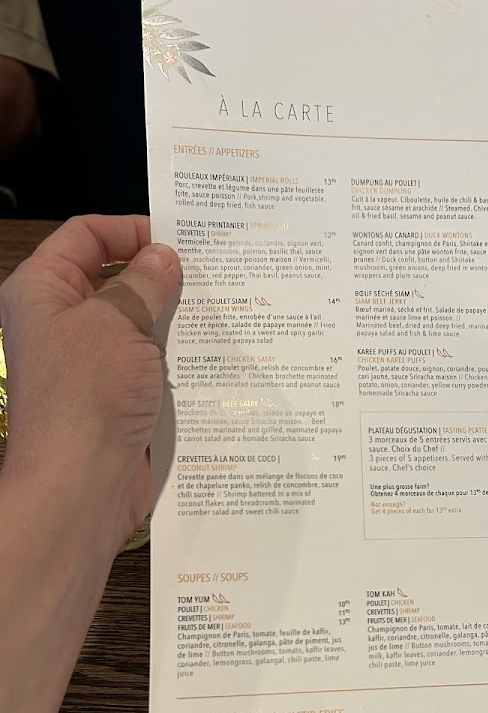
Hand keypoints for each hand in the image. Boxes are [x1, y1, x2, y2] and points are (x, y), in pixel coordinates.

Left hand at [0, 215, 180, 548]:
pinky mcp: (115, 400)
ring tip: (221, 312)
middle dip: (159, 276)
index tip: (178, 238)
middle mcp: (60, 325)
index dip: (129, 229)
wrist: (80, 484)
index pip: (84, 237)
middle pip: (113, 280)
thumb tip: (165, 257)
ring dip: (173, 321)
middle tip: (211, 274)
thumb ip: (144, 283)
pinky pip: (149, 368)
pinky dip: (176, 360)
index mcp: (42, 292)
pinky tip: (213, 358)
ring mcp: (89, 366)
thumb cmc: (86, 397)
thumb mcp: (118, 322)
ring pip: (136, 327)